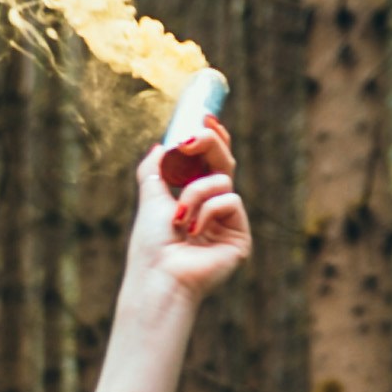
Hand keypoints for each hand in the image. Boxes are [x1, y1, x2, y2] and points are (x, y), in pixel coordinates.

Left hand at [120, 117, 250, 327]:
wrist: (159, 275)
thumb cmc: (151, 245)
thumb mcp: (150, 197)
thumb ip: (154, 169)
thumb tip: (161, 145)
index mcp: (194, 200)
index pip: (210, 162)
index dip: (211, 138)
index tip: (204, 117)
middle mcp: (214, 210)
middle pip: (224, 162)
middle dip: (211, 143)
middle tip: (195, 134)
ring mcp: (229, 223)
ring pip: (223, 180)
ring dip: (195, 193)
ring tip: (178, 218)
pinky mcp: (240, 237)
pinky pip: (231, 200)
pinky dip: (208, 210)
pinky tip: (193, 232)